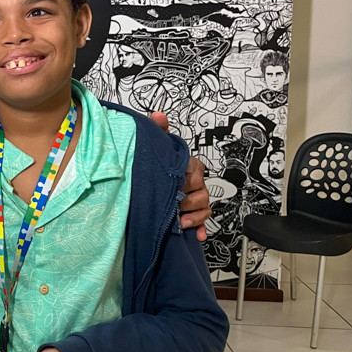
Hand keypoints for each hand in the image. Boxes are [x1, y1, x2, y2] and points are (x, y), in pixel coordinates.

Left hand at [150, 112, 209, 240]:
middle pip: (200, 190)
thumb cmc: (155, 166)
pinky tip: (196, 233)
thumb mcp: (156, 147)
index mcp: (188, 165)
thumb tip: (158, 117)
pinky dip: (200, 227)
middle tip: (173, 204)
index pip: (195, 170)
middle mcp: (194, 181)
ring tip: (179, 221)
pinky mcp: (194, 214)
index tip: (175, 186)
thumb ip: (159, 131)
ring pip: (204, 205)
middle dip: (186, 199)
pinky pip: (204, 220)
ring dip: (192, 215)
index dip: (185, 179)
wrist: (146, 185)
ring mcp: (195, 198)